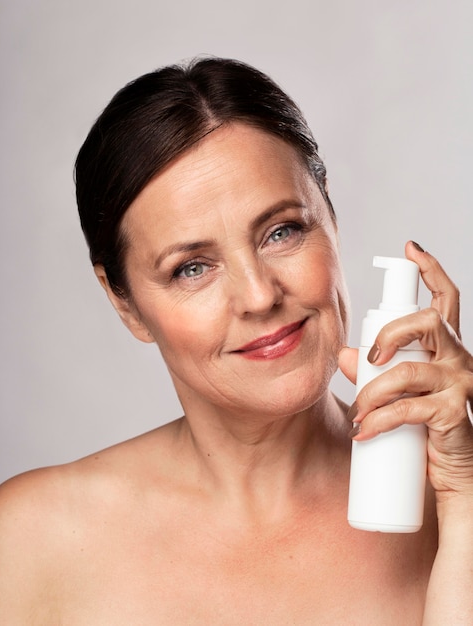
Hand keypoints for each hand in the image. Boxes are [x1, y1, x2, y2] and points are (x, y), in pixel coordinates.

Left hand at [339, 241, 472, 502]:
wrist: (455, 474)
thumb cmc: (424, 428)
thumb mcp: (397, 393)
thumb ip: (374, 371)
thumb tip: (347, 354)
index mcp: (445, 348)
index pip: (446, 299)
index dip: (431, 270)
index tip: (411, 248)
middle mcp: (459, 359)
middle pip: (431, 320)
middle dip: (391, 332)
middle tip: (369, 359)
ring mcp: (461, 385)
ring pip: (409, 369)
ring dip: (372, 391)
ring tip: (360, 413)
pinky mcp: (455, 413)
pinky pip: (409, 407)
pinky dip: (379, 419)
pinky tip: (365, 431)